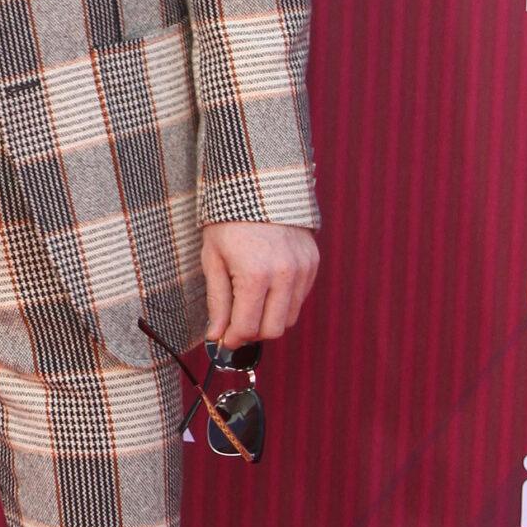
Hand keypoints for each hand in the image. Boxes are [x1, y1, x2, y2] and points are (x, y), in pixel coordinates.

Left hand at [200, 222, 317, 346]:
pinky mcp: (313, 263)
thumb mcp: (213, 260)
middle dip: (252, 332)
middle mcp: (284, 275)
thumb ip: (217, 302)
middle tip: (236, 322)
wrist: (258, 186)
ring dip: (269, 318)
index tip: (223, 339)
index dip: (232, 340)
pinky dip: (283, 302)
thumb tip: (216, 335)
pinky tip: (267, 286)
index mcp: (255, 275)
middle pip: (273, 330)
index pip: (248, 328)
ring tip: (250, 301)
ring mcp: (303, 269)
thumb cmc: (228, 222)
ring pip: (290, 318)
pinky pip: (300, 298)